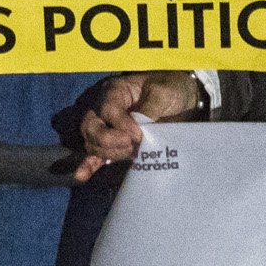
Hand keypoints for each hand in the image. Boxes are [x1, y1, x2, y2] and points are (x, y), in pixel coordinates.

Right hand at [70, 69, 200, 181]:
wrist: (182, 99)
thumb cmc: (171, 89)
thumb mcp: (163, 94)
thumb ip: (149, 111)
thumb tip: (139, 133)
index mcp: (115, 91)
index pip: (107, 110)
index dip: (121, 126)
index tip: (139, 135)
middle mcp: (105, 107)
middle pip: (90, 127)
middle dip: (108, 140)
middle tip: (131, 145)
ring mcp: (107, 126)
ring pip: (92, 142)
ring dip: (109, 152)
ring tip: (132, 152)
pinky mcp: (113, 142)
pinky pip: (95, 154)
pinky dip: (89, 165)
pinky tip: (83, 175)